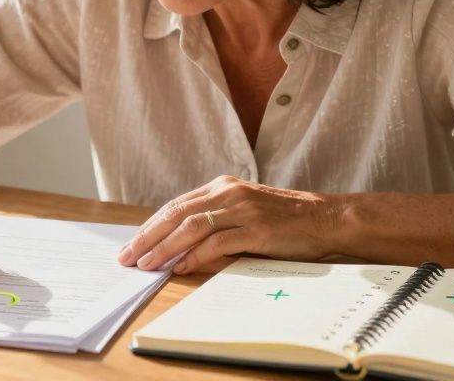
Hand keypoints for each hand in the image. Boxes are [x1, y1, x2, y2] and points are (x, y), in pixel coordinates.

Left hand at [118, 175, 338, 274]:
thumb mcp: (245, 212)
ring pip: (192, 227)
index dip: (152, 226)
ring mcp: (242, 210)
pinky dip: (195, 255)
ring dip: (165, 247)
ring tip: (147, 264)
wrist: (325, 219)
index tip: (133, 244)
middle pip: (177, 214)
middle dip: (148, 237)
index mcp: (222, 187)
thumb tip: (179, 248)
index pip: (177, 206)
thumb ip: (216, 222)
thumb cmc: (284, 221)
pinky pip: (218, 242)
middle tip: (128, 257)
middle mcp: (229, 193)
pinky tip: (180, 267)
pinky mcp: (256, 229)